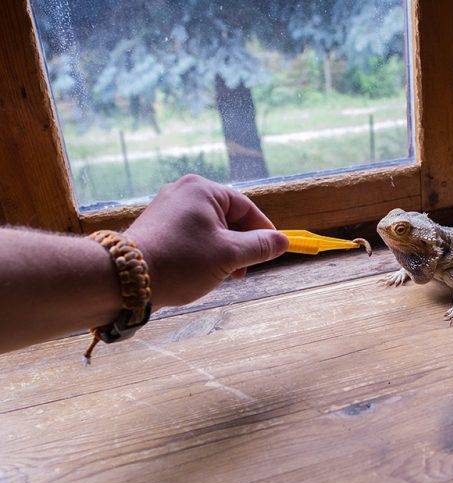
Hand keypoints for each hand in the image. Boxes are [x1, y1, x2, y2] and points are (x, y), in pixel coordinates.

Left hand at [124, 174, 288, 307]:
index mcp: (203, 190)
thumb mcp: (229, 256)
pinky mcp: (157, 226)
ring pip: (210, 229)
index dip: (263, 231)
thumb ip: (260, 246)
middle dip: (240, 245)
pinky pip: (192, 235)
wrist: (125, 278)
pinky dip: (203, 252)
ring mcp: (168, 208)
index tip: (274, 252)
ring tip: (222, 276)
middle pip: (228, 217)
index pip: (246, 208)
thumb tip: (283, 241)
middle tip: (245, 270)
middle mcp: (184, 192)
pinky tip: (201, 273)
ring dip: (223, 252)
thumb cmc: (181, 262)